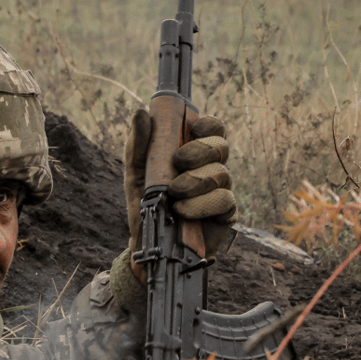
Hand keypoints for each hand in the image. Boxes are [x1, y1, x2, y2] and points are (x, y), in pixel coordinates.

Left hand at [123, 108, 236, 258]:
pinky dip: (202, 204)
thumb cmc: (145, 205)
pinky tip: (183, 210)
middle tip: (178, 161)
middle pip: (221, 147)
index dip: (209, 125)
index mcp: (193, 154)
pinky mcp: (225, 215)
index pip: (213, 130)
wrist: (149, 246)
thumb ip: (138, 145)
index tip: (193, 127)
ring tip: (175, 194)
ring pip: (222, 174)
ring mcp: (219, 192)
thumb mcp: (135, 174)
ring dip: (197, 181)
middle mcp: (210, 169)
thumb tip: (141, 113)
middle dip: (200, 151)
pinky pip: (225, 201)